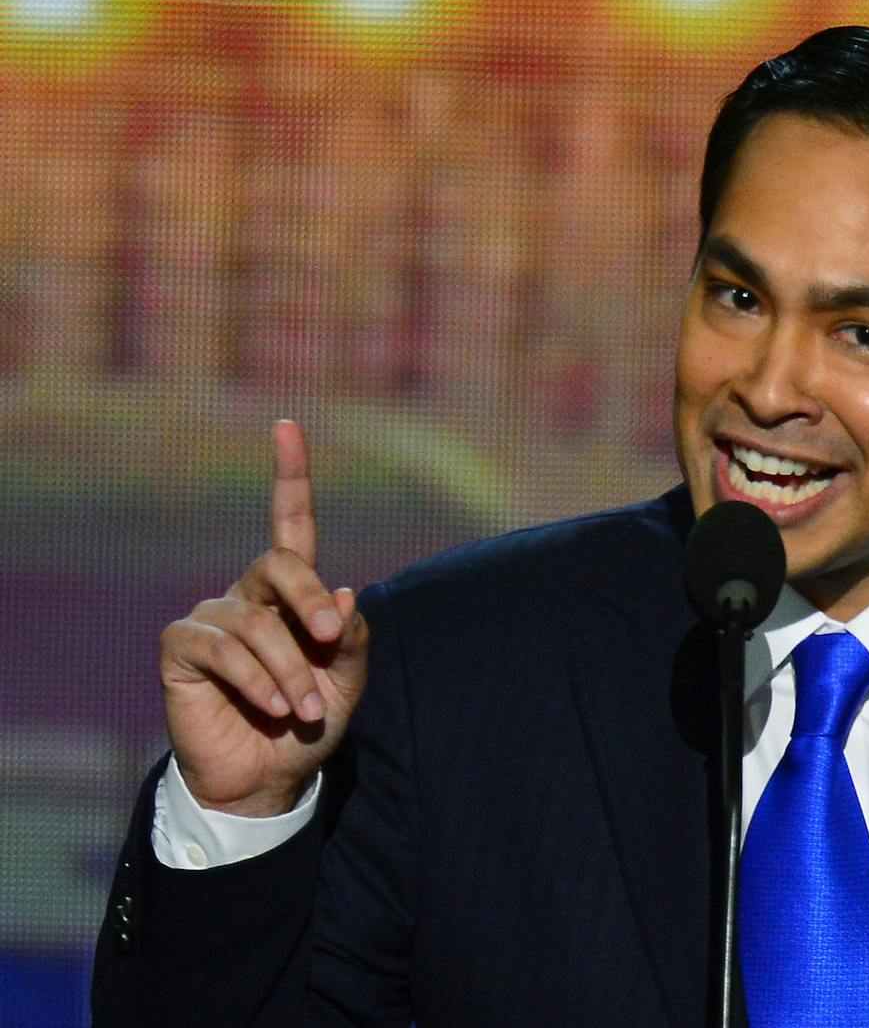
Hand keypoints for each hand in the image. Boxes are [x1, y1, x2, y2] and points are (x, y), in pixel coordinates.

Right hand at [159, 420, 368, 816]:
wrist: (267, 778)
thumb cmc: (310, 724)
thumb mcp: (347, 682)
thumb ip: (351, 639)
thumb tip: (343, 594)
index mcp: (292, 594)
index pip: (291, 524)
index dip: (290, 475)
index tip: (287, 426)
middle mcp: (249, 595)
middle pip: (279, 563)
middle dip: (309, 597)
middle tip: (328, 636)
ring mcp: (212, 618)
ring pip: (257, 622)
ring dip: (290, 670)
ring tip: (305, 710)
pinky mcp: (181, 649)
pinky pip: (222, 648)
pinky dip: (257, 679)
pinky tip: (273, 707)